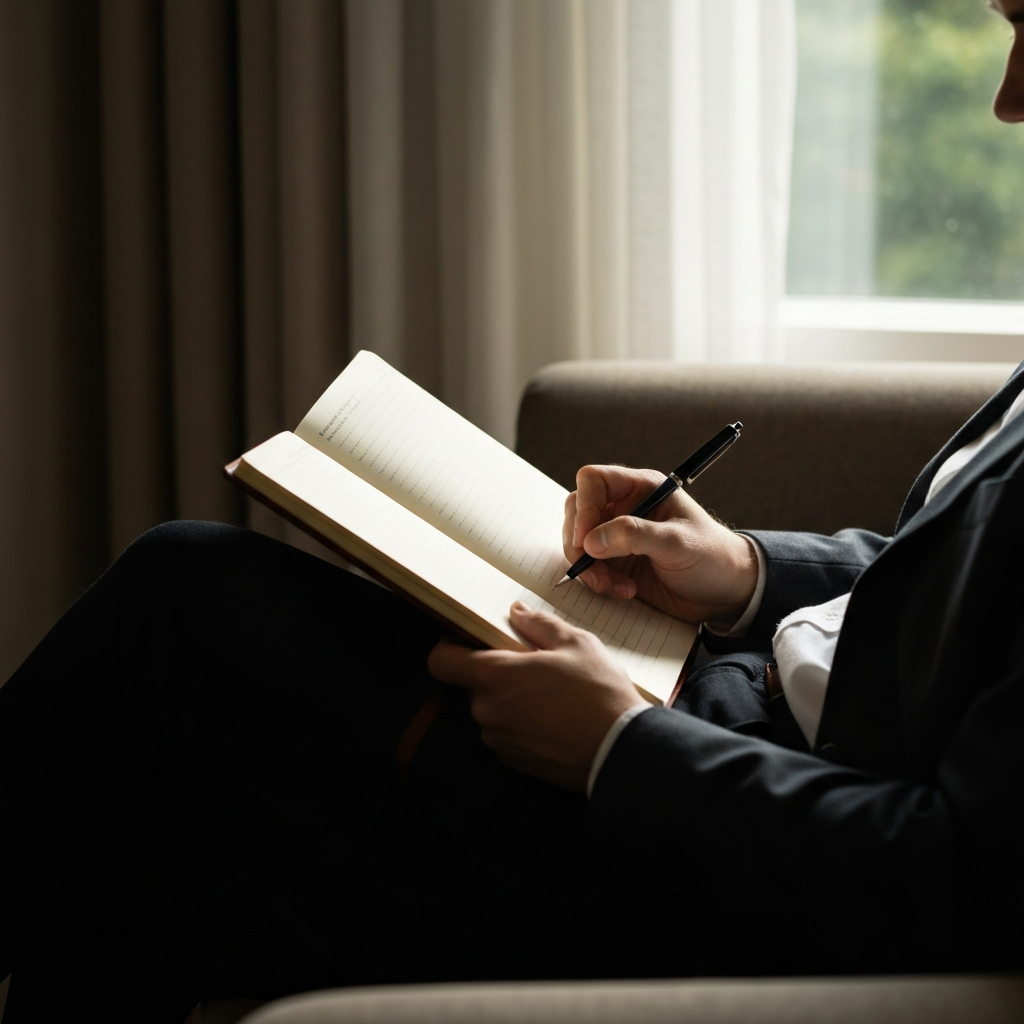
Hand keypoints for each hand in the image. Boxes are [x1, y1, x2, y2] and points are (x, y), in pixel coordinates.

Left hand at [427, 602, 648, 791]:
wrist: (622, 751)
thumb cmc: (600, 693)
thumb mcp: (576, 644)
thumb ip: (539, 624)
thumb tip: (517, 612)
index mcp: (495, 676)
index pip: (441, 662)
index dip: (449, 650)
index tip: (469, 643)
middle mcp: (488, 711)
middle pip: (474, 686)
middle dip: (497, 675)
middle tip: (533, 667)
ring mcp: (500, 740)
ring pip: (493, 711)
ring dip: (511, 701)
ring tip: (551, 696)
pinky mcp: (515, 762)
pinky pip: (507, 735)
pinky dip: (523, 725)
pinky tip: (555, 720)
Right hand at [562, 465, 757, 624]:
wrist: (725, 592)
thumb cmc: (711, 556)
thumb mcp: (676, 542)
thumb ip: (634, 536)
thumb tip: (590, 540)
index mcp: (641, 488)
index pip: (594, 481)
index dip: (584, 507)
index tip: (585, 538)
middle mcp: (624, 508)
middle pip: (577, 511)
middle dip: (578, 542)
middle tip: (592, 567)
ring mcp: (617, 536)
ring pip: (577, 542)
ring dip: (589, 568)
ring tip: (614, 585)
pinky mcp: (616, 562)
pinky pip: (589, 568)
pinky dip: (598, 582)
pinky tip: (624, 590)